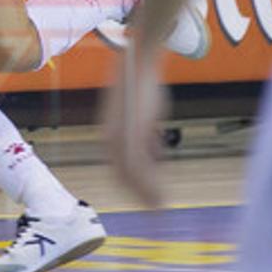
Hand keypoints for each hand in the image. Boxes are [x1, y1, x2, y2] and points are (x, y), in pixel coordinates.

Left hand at [103, 46, 167, 207]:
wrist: (140, 61)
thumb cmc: (142, 87)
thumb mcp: (143, 116)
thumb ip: (145, 136)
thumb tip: (154, 154)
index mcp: (109, 133)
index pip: (116, 169)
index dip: (130, 187)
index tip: (143, 200)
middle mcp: (110, 137)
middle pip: (122, 177)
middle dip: (138, 195)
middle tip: (155, 210)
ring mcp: (121, 135)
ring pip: (132, 175)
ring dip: (147, 193)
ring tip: (161, 207)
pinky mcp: (135, 131)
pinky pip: (142, 164)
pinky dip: (151, 182)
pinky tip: (162, 191)